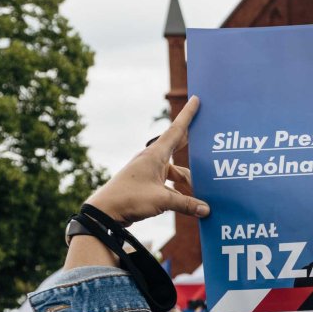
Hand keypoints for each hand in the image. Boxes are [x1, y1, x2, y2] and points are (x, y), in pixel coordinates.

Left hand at [86, 97, 208, 225]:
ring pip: (176, 172)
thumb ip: (186, 204)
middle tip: (206, 137)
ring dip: (189, 181)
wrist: (105, 212)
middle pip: (178, 147)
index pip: (176, 130)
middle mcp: (152, 160)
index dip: (188, 115)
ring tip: (203, 193)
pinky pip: (170, 184)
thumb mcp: (162, 200)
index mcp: (154, 155)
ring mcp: (149, 172)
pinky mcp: (148, 185)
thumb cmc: (130, 199)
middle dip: (192, 144)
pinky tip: (190, 203)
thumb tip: (206, 209)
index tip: (196, 99)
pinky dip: (180, 192)